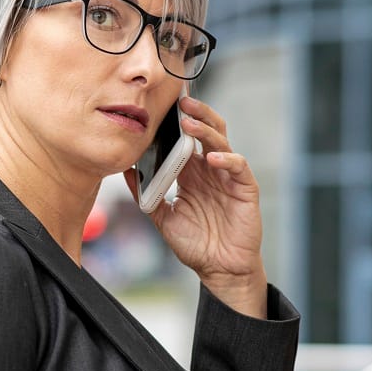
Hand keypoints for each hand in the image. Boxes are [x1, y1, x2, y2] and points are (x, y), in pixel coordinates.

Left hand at [124, 95, 266, 317]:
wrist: (219, 269)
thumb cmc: (195, 244)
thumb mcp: (163, 218)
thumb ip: (146, 195)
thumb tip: (126, 171)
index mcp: (191, 173)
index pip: (185, 139)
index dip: (176, 123)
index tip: (161, 108)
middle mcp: (210, 170)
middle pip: (206, 131)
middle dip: (195, 114)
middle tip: (181, 101)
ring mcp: (228, 177)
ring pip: (222, 142)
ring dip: (206, 130)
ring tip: (190, 123)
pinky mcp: (245, 188)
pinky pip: (238, 166)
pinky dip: (226, 159)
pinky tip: (211, 159)